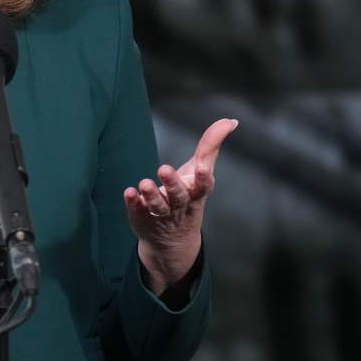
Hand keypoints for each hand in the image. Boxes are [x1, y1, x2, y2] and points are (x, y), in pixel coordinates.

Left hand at [122, 118, 236, 288]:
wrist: (172, 239)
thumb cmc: (189, 195)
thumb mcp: (200, 171)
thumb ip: (211, 146)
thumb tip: (230, 121)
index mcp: (196, 193)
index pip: (203, 186)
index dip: (204, 178)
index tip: (202, 168)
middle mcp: (180, 204)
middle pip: (178, 195)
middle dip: (172, 183)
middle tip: (163, 168)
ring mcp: (160, 213)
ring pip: (157, 205)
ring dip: (151, 195)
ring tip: (144, 183)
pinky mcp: (142, 216)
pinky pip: (137, 210)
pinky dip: (133, 202)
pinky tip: (129, 192)